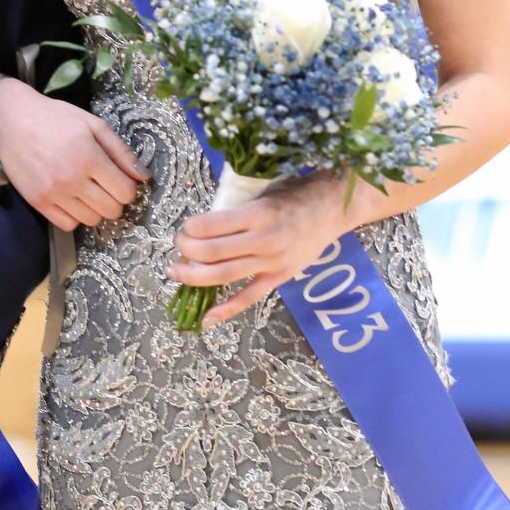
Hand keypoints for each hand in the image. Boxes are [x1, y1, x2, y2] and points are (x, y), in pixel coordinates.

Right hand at [0, 76, 146, 230]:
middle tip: (106, 185)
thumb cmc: (56, 118)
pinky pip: (68, 225)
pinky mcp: (38, 203)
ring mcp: (53, 194)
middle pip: (111, 210)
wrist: (12, 121)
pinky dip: (75, 216)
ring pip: (91, 221)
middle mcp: (72, 179)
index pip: (125, 192)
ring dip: (96, 209)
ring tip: (88, 190)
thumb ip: (121, 151)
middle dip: (115, 200)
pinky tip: (72, 199)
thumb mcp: (93, 124)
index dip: (129, 187)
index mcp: (89, 157)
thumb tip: (144, 176)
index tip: (121, 179)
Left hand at [170, 174, 346, 327]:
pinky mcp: (280, 278)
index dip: (189, 228)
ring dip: (193, 276)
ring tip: (175, 273)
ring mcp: (272, 263)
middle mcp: (263, 240)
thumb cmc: (296, 193)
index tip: (185, 227)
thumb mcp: (262, 191)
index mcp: (256, 214)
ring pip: (223, 276)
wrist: (334, 208)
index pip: (209, 226)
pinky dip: (226, 310)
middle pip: (211, 253)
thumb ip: (236, 209)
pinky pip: (248, 297)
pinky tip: (206, 318)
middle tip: (178, 246)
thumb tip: (202, 227)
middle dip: (186, 251)